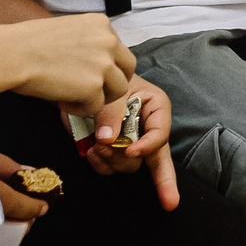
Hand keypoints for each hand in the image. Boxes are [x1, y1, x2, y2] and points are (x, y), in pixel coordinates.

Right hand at [0, 12, 135, 109]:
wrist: (12, 53)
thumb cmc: (28, 43)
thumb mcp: (67, 30)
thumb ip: (88, 43)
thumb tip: (96, 64)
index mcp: (102, 23)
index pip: (119, 49)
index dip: (107, 66)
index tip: (89, 74)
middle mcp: (109, 40)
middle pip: (128, 69)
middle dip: (112, 84)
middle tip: (91, 92)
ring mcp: (104, 63)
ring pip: (119, 91)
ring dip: (98, 98)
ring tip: (72, 98)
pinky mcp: (94, 86)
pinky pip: (96, 107)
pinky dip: (80, 109)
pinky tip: (62, 102)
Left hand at [78, 77, 179, 209]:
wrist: (85, 82)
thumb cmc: (106, 77)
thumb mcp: (113, 88)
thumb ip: (112, 111)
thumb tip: (106, 139)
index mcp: (156, 110)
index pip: (160, 134)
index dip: (148, 146)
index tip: (130, 151)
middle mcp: (147, 130)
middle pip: (149, 157)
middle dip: (127, 159)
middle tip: (108, 152)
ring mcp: (130, 143)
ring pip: (129, 165)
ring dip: (111, 160)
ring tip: (94, 146)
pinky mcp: (112, 151)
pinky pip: (110, 169)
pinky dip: (100, 164)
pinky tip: (91, 152)